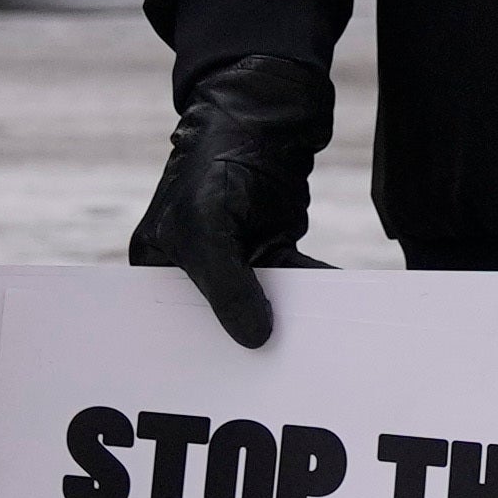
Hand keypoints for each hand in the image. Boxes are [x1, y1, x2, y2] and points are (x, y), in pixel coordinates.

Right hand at [133, 50, 327, 350]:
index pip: (173, 327)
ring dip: (292, 322)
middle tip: (281, 378)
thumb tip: (256, 340)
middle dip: (250, 346)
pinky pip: (296, 284)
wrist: (263, 112)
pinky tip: (340, 311)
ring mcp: (237, 261)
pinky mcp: (273, 250)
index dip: (197, 357)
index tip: (228, 385)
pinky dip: (315, 295)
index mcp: (157, 268)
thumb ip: (228, 287)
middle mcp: (195, 271)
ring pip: (265, 306)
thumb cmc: (213, 160)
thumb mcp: (207, 227)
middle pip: (222, 323)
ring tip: (317, 350)